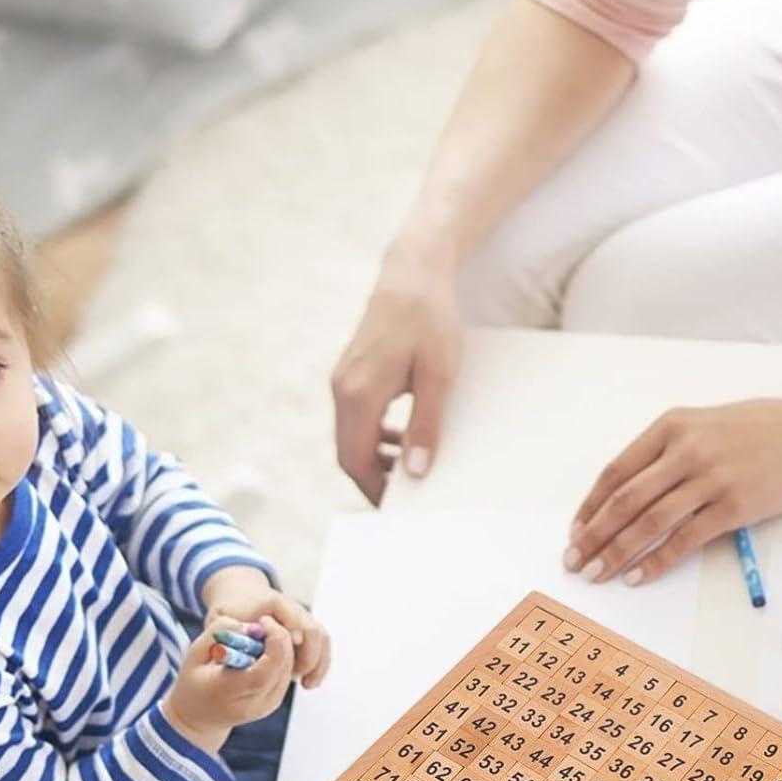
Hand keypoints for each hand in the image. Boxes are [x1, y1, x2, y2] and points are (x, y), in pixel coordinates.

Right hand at [164, 613, 294, 754]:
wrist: (198, 718)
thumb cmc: (194, 682)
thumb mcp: (194, 654)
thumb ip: (218, 633)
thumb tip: (251, 625)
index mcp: (232, 693)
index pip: (267, 667)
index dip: (274, 639)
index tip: (262, 621)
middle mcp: (255, 703)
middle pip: (284, 663)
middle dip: (279, 636)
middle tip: (262, 624)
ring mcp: (269, 705)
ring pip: (289, 665)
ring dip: (280, 645)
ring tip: (257, 640)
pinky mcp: (276, 701)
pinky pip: (287, 670)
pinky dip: (280, 655)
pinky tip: (260, 651)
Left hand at [201, 566, 330, 688]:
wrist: (242, 598)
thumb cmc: (229, 612)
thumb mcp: (222, 618)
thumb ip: (227, 630)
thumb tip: (241, 645)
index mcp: (273, 603)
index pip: (292, 618)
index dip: (291, 640)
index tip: (289, 660)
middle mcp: (293, 609)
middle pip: (312, 630)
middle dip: (308, 657)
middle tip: (297, 677)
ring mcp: (302, 618)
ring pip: (321, 638)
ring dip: (317, 663)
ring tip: (307, 684)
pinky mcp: (306, 631)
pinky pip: (321, 645)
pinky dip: (319, 664)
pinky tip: (309, 682)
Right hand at [331, 244, 460, 505]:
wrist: (413, 273)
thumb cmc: (429, 320)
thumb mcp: (438, 375)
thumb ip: (426, 424)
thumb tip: (417, 470)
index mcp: (359, 394)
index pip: (354, 460)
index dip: (374, 489)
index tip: (399, 507)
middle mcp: (342, 389)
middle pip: (348, 452)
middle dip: (375, 477)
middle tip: (410, 494)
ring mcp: (343, 379)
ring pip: (351, 435)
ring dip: (376, 456)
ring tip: (412, 466)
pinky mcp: (351, 371)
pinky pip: (357, 416)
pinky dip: (375, 434)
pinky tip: (403, 434)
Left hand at [564, 400, 781, 586]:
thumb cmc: (759, 429)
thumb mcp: (702, 424)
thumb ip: (665, 451)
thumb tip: (625, 492)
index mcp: (671, 426)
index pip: (616, 471)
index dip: (590, 505)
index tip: (575, 531)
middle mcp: (685, 449)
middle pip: (625, 500)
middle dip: (594, 535)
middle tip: (573, 561)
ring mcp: (710, 478)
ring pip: (650, 522)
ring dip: (617, 552)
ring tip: (597, 574)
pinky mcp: (733, 506)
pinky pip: (685, 539)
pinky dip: (657, 561)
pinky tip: (638, 577)